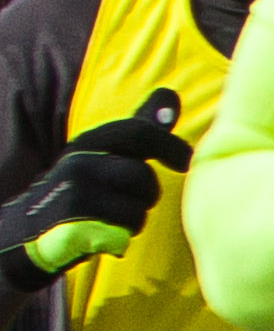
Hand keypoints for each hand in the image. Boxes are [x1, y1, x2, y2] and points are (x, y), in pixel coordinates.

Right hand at [4, 86, 188, 278]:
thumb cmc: (82, 187)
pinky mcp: (73, 222)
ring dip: (134, 218)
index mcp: (89, 142)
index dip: (170, 146)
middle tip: (130, 200)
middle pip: (143, 177)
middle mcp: (78, 161)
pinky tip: (103, 233)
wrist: (29, 226)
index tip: (186, 162)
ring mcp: (73, 191)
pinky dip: (121, 237)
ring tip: (111, 216)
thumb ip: (140, 129)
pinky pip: (122, 232)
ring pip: (137, 209)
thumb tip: (170, 93)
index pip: (138, 132)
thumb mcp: (106, 152)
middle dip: (147, 194)